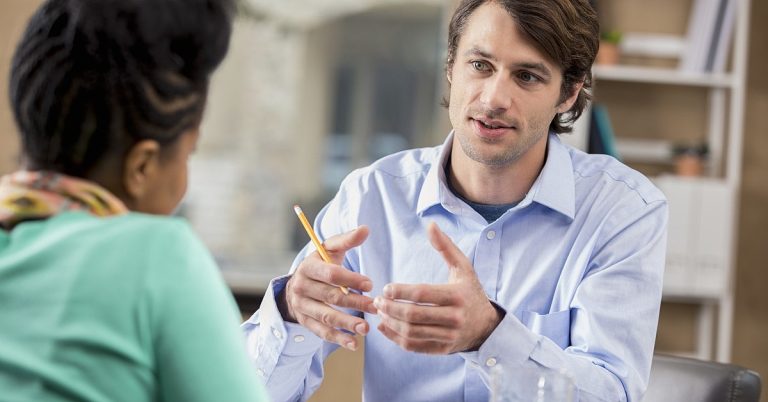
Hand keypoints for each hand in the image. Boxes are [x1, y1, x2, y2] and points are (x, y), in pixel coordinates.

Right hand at [279, 226, 376, 350]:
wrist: (298, 284)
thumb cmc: (321, 264)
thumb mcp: (330, 250)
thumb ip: (347, 240)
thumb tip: (366, 229)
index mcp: (308, 267)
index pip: (330, 274)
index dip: (351, 279)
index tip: (370, 284)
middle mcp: (301, 287)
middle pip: (331, 297)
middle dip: (355, 303)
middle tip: (375, 307)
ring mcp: (302, 306)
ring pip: (326, 317)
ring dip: (347, 323)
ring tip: (366, 328)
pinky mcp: (305, 322)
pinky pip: (322, 333)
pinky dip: (338, 339)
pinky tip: (354, 344)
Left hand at [374, 222, 502, 353]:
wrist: (487, 326)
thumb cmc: (470, 292)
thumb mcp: (463, 267)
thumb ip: (445, 246)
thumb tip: (430, 225)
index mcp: (457, 296)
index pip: (422, 294)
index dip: (400, 292)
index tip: (386, 288)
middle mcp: (454, 318)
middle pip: (414, 315)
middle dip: (391, 308)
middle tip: (377, 301)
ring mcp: (449, 336)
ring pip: (411, 332)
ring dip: (391, 322)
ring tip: (380, 311)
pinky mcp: (443, 350)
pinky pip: (414, 346)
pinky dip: (395, 338)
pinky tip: (385, 326)